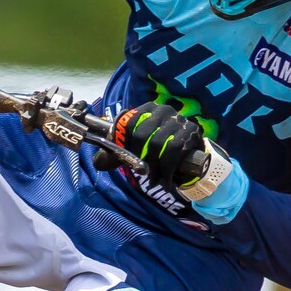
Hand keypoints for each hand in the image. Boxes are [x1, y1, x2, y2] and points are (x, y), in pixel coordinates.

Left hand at [112, 102, 231, 197]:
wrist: (188, 154)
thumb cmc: (156, 149)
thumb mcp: (134, 149)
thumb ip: (115, 154)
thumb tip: (99, 162)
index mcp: (145, 110)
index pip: (127, 123)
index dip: (122, 143)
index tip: (124, 159)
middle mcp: (162, 110)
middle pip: (142, 135)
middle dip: (139, 158)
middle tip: (141, 172)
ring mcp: (178, 119)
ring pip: (158, 144)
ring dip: (154, 166)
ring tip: (153, 179)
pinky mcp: (191, 130)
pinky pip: (175, 150)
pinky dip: (167, 169)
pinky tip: (165, 180)